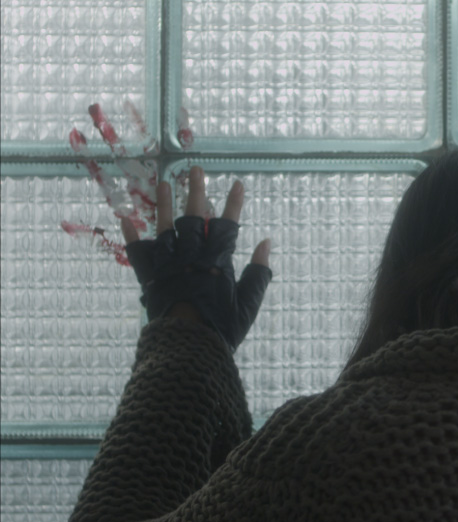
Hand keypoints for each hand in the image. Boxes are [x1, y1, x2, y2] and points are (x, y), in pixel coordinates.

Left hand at [121, 166, 271, 350]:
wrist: (185, 349)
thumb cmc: (221, 328)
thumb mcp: (248, 304)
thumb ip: (259, 273)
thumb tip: (266, 243)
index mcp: (216, 263)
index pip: (227, 225)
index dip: (233, 203)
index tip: (238, 183)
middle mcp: (190, 257)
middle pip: (193, 217)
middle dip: (195, 191)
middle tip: (195, 169)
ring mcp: (167, 265)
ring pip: (164, 227)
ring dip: (164, 203)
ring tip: (164, 181)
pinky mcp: (149, 278)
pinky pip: (138, 253)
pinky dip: (131, 235)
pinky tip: (125, 217)